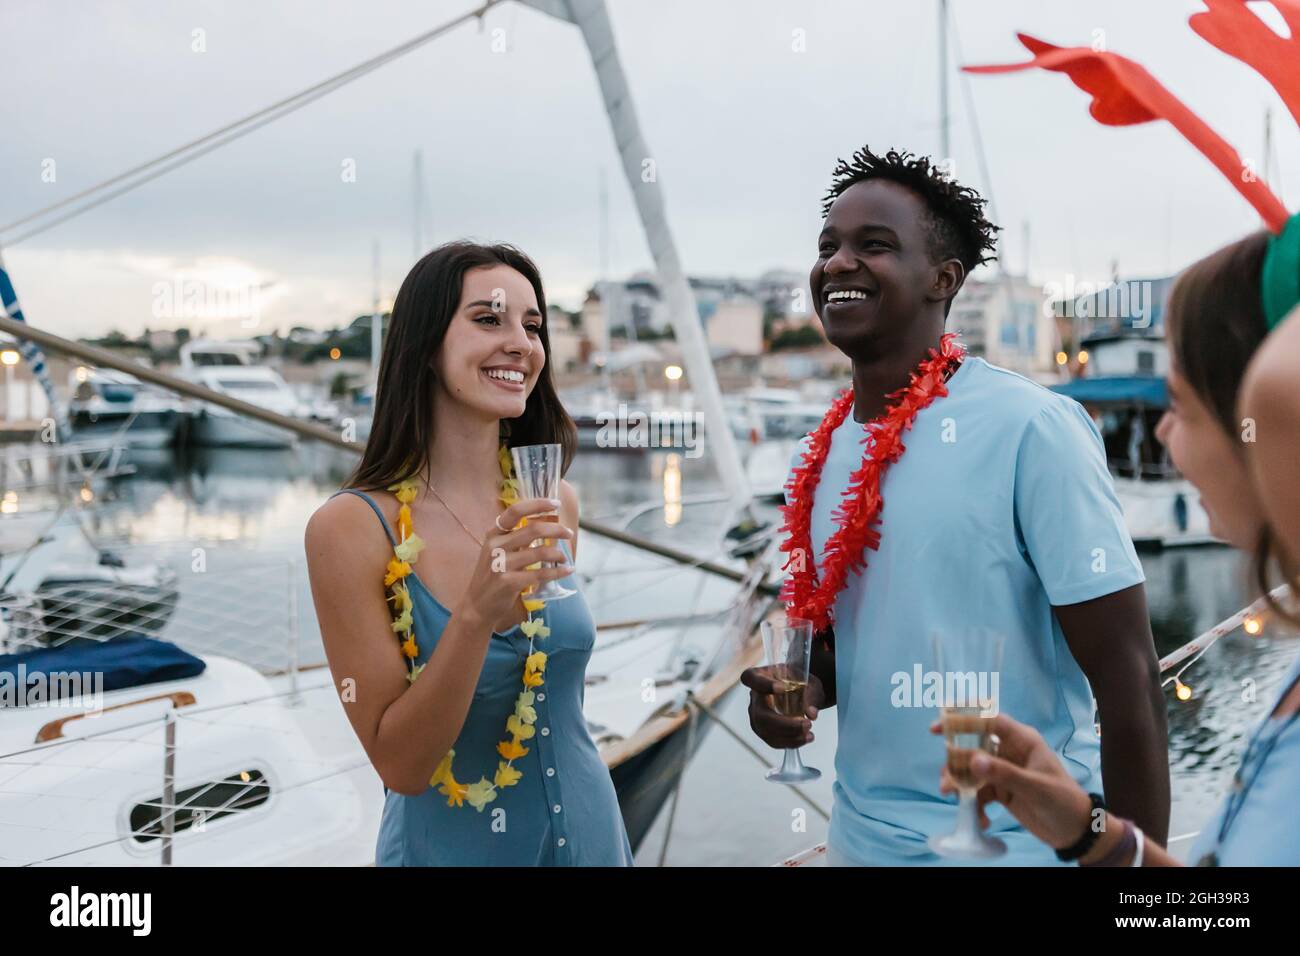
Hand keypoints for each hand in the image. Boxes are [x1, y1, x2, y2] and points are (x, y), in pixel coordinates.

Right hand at [454, 497, 573, 634]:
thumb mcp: (497, 551)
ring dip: (558, 554)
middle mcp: (495, 546)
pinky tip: (567, 570)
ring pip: (539, 553)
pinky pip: (540, 574)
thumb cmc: (492, 576)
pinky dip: (558, 572)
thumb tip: (547, 524)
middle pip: (533, 530)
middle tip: (569, 533)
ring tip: (564, 558)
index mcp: (493, 534)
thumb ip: (516, 537)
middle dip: (556, 529)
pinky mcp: (509, 583)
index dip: (537, 504)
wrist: (477, 605)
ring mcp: (501, 565)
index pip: (515, 510)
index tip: (555, 503)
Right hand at [740, 667, 824, 747]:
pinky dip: (790, 742)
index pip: (751, 678)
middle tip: (807, 724)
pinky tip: (805, 738)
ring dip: (790, 736)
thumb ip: (810, 695)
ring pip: (766, 731)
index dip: (764, 685)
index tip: (782, 688)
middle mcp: (754, 696)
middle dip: (785, 724)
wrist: (801, 692)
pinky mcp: (763, 730)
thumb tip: (811, 714)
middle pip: (760, 714)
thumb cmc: (800, 682)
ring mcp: (756, 715)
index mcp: (759, 675)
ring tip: (809, 734)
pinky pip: (773, 740)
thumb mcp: (808, 682)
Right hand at [930, 711, 1094, 849]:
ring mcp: (1003, 771)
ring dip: (961, 785)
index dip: (963, 719)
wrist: (1076, 833)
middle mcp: (1009, 752)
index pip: (989, 720)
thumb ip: (1004, 773)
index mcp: (1022, 740)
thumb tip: (972, 759)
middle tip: (946, 782)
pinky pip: (978, 792)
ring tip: (955, 800)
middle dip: (956, 764)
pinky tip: (981, 820)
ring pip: (972, 771)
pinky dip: (975, 805)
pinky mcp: (1000, 790)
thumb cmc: (1063, 802)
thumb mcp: (1036, 787)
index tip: (938, 728)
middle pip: (973, 747)